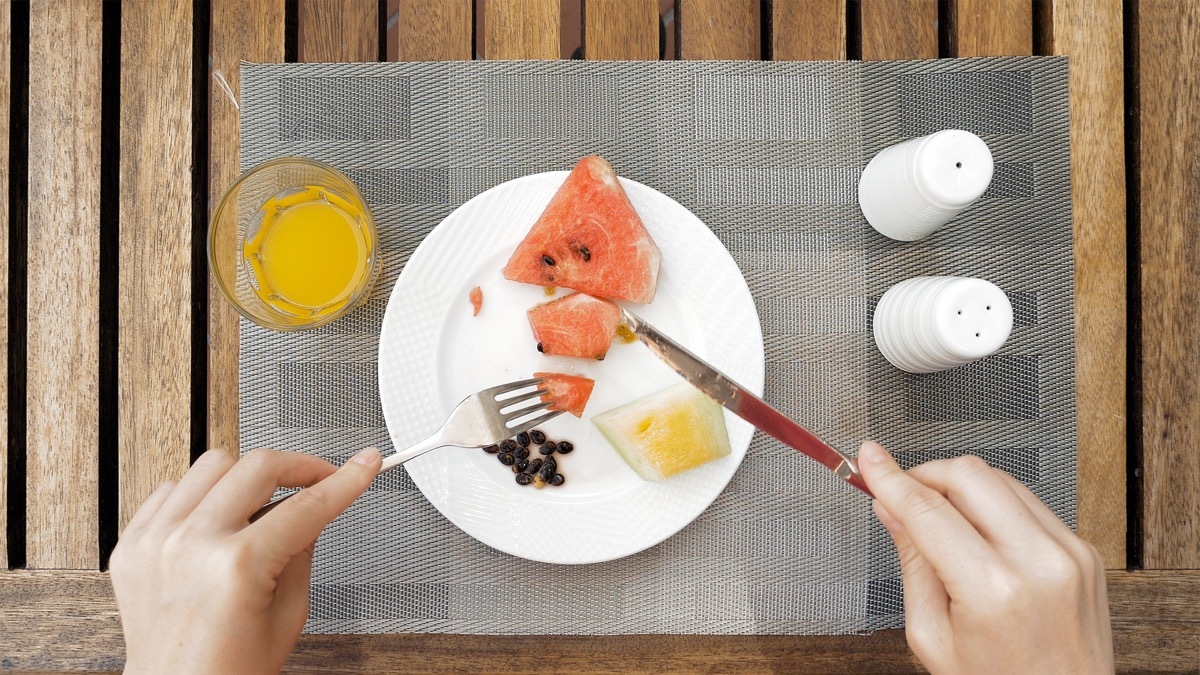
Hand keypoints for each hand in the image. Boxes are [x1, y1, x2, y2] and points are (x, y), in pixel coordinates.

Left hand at [110, 447, 381, 673]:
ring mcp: (155, 542)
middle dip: (300, 468)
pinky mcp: (133, 544)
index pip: (307, 506)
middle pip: (259, 465)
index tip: (362, 464)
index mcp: (235, 568)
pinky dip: (202, 496)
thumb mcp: (288, 615)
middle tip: (318, 479)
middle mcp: (190, 546)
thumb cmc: (227, 673)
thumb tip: (312, 510)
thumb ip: (302, 551)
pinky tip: (218, 519)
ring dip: (247, 478)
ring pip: (214, 464)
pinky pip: (172, 489)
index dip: (345, 481)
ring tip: (261, 505)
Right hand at [858, 441, 1112, 673]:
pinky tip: (979, 531)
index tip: (869, 459)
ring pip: (1000, 478)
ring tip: (941, 516)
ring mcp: (1068, 553)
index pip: (927, 511)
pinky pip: (1028, 501)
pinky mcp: (1082, 550)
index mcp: (993, 591)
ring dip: (960, 486)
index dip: (890, 478)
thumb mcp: (933, 636)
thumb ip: (912, 564)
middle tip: (902, 490)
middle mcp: (1038, 563)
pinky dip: (994, 504)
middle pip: (968, 475)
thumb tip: (892, 511)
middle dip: (926, 473)